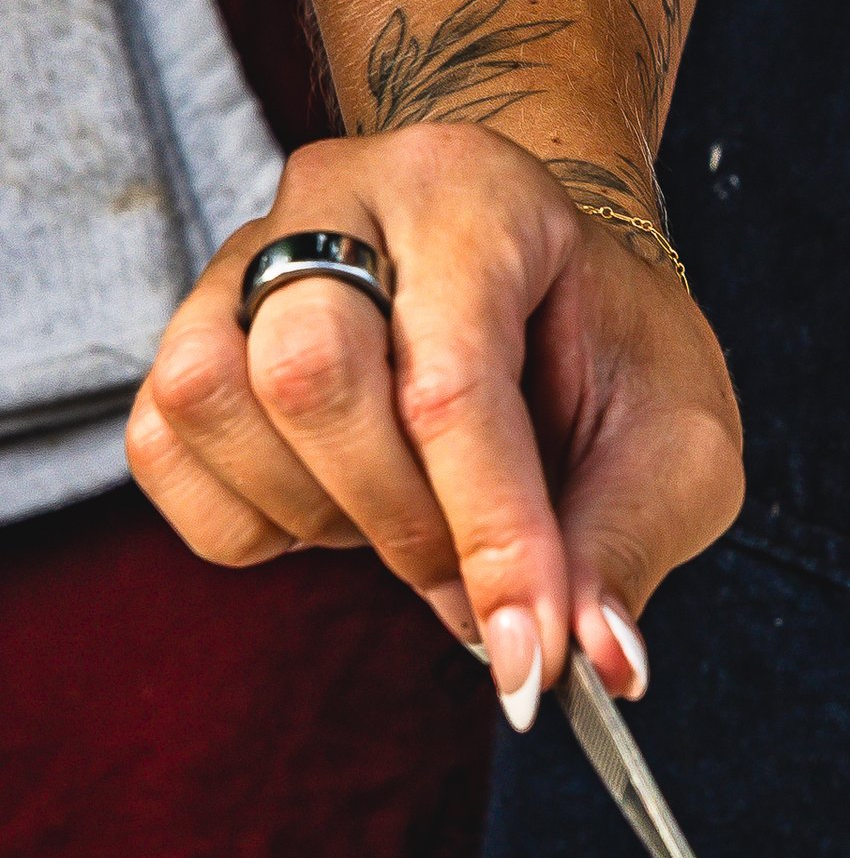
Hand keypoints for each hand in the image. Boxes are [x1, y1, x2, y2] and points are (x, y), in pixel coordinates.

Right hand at [129, 127, 742, 726]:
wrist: (545, 285)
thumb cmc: (610, 350)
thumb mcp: (677, 437)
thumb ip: (634, 539)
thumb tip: (596, 662)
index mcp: (475, 194)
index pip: (452, 378)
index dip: (491, 535)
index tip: (533, 654)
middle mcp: (341, 198)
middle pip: (306, 373)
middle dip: (399, 522)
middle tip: (471, 582)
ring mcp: (244, 257)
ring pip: (211, 399)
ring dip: (316, 512)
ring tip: (408, 520)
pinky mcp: (191, 329)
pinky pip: (164, 449)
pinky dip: (247, 521)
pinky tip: (339, 508)